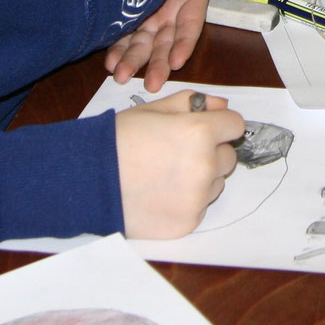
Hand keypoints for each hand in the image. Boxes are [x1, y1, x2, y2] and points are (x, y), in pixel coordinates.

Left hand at [105, 0, 210, 92]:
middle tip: (152, 84)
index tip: (177, 61)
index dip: (184, 45)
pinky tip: (110, 63)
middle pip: (165, 44)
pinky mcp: (130, 19)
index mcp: (190, 4)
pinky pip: (124, 36)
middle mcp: (170, 17)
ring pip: (142, 45)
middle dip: (157, 64)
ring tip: (121, 76)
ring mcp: (149, 20)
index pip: (189, 28)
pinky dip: (118, 49)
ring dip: (133, 62)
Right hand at [113, 89, 245, 238]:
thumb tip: (222, 106)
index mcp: (199, 132)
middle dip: (211, 151)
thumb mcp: (154, 109)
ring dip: (202, 177)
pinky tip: (160, 193)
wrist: (88, 181)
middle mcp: (205, 166)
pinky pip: (201, 206)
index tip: (204, 129)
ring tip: (165, 174)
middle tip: (177, 152)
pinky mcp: (188, 221)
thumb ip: (192, 103)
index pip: (235, 125)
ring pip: (217, 182)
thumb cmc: (119, 139)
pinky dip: (188, 200)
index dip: (220, 125)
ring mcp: (198, 197)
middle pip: (229, 156)